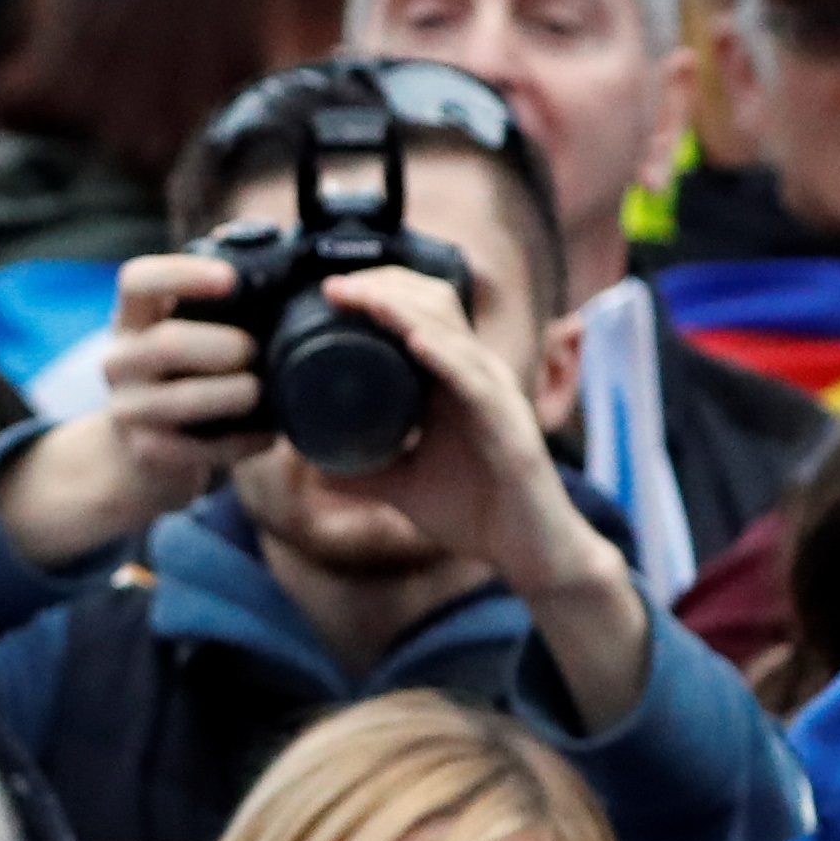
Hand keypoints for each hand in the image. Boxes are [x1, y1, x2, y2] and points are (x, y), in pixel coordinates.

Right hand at [0, 250, 259, 562]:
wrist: (140, 451)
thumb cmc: (183, 373)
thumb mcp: (183, 327)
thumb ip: (215, 289)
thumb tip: (254, 238)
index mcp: (131, 318)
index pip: (137, 281)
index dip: (182, 274)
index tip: (230, 279)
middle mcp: (119, 360)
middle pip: (167, 344)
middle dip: (225, 347)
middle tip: (254, 351)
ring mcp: (127, 408)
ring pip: (185, 399)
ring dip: (237, 394)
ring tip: (260, 392)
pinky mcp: (146, 451)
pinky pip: (201, 448)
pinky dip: (244, 440)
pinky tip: (266, 433)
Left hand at [302, 262, 651, 727]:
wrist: (528, 553)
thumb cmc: (476, 513)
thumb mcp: (403, 487)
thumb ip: (362, 472)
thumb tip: (311, 464)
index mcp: (454, 380)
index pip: (421, 315)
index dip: (380, 293)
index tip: (329, 290)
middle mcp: (477, 376)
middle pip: (435, 307)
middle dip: (385, 288)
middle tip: (334, 286)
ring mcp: (495, 395)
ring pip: (450, 334)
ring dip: (403, 311)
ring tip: (362, 298)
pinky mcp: (509, 423)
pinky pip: (473, 379)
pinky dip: (442, 355)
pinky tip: (412, 340)